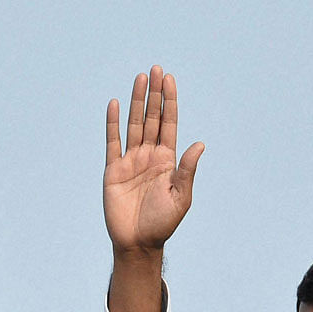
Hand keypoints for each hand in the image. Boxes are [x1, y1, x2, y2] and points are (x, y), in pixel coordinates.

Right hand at [103, 65, 204, 256]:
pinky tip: (115, 104)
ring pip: (133, 125)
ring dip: (136, 101)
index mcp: (168, 160)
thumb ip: (187, 170)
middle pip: (151, 118)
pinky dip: (113, 123)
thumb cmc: (162, 223)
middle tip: (156, 69)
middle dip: (154, 94)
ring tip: (140, 78)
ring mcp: (130, 160)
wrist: (138, 242)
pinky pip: (112, 142)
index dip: (169, 102)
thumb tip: (200, 144)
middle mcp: (149, 155)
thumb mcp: (181, 196)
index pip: (169, 123)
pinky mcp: (113, 169)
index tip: (169, 80)